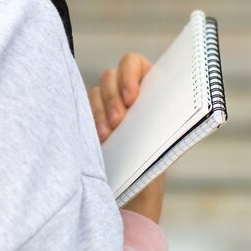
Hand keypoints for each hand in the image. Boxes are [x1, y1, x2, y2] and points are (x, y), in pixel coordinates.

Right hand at [88, 52, 164, 222]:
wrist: (141, 186)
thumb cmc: (158, 157)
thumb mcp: (165, 135)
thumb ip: (161, 117)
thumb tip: (163, 106)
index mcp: (149, 83)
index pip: (133, 63)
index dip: (129, 75)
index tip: (132, 98)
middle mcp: (126, 89)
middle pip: (110, 76)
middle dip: (112, 97)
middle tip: (119, 120)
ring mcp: (107, 103)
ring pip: (95, 93)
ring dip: (101, 111)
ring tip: (109, 134)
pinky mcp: (93, 118)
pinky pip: (85, 111)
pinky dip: (92, 122)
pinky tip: (100, 138)